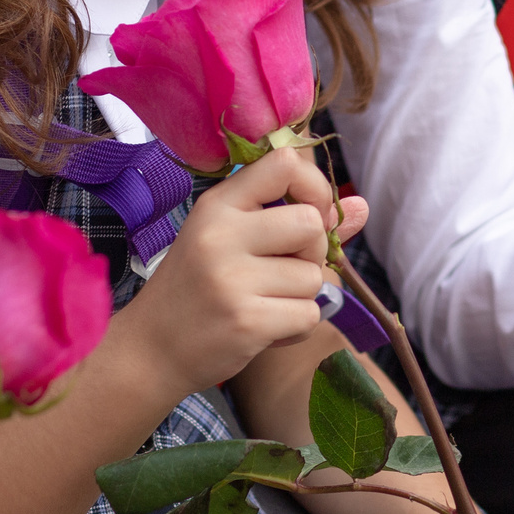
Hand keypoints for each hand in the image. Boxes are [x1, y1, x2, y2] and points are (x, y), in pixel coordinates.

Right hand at [128, 148, 364, 388]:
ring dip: (301, 296)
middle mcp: (221, 233)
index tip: (309, 215)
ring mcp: (231, 278)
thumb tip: (361, 206)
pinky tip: (264, 329)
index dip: (314, 188)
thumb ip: (296, 218)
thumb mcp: (234, 240)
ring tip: (262, 303)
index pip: (284, 163)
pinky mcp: (246, 320)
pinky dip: (296, 327)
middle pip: (311, 224)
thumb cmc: (199, 287)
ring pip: (314, 277)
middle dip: (310, 253)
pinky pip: (309, 314)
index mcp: (218, 204)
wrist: (152, 350)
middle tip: (279, 273)